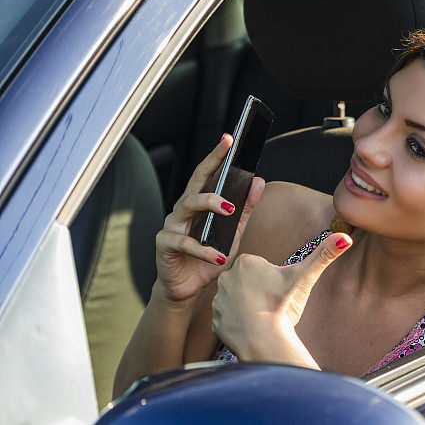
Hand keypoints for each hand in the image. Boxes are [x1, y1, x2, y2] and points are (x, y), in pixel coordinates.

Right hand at [154, 134, 266, 303]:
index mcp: (199, 204)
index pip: (208, 174)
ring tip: (230, 209)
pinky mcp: (164, 244)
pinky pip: (185, 243)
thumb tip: (259, 181)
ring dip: (210, 204)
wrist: (187, 288)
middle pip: (196, 180)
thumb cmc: (209, 258)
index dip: (218, 155)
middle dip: (212, 162)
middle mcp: (183, 209)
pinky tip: (219, 255)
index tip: (231, 137)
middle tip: (228, 148)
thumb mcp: (233, 235)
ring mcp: (172, 225)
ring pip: (188, 205)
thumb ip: (244, 210)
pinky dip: (204, 249)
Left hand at [211, 232, 352, 359]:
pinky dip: (240, 324)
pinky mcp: (215, 321)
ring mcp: (218, 300)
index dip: (273, 280)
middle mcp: (226, 277)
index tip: (277, 291)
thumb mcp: (305, 277)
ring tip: (262, 317)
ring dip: (248, 308)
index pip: (261, 267)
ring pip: (238, 300)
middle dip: (259, 292)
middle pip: (248, 283)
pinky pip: (229, 319)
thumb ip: (324, 255)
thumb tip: (345, 237)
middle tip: (271, 304)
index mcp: (246, 262)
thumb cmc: (282, 305)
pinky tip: (252, 328)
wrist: (264, 340)